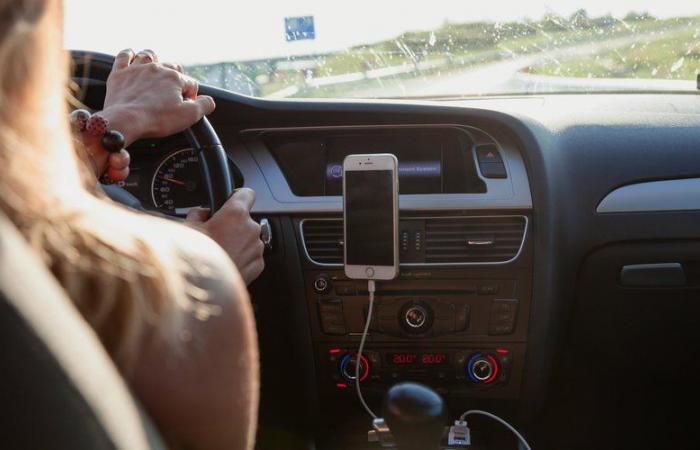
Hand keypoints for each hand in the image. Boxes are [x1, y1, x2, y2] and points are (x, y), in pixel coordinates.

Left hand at [100, 49, 214, 145]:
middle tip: (173, 92)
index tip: (185, 106)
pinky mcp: (119, 73)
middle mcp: (157, 69)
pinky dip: (129, 54)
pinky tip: (132, 56)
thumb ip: (204, 106)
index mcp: (174, 78)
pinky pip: (124, 56)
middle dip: (176, 77)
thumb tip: (209, 101)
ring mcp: (137, 69)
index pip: (191, 83)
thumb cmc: (156, 119)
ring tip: (156, 69)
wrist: (125, 121)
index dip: (191, 96)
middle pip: (172, 66)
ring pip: (149, 55)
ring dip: (155, 60)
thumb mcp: (188, 116)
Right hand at [186, 189, 264, 284]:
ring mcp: (256, 247)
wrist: (203, 290)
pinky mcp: (258, 265)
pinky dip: (241, 257)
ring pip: (248, 238)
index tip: (232, 199)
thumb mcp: (187, 229)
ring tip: (219, 252)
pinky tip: (225, 263)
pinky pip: (251, 255)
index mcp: (235, 214)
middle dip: (232, 225)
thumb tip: (201, 212)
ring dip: (237, 242)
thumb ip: (197, 214)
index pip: (247, 193)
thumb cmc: (195, 259)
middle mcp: (250, 229)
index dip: (238, 195)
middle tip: (215, 235)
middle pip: (245, 219)